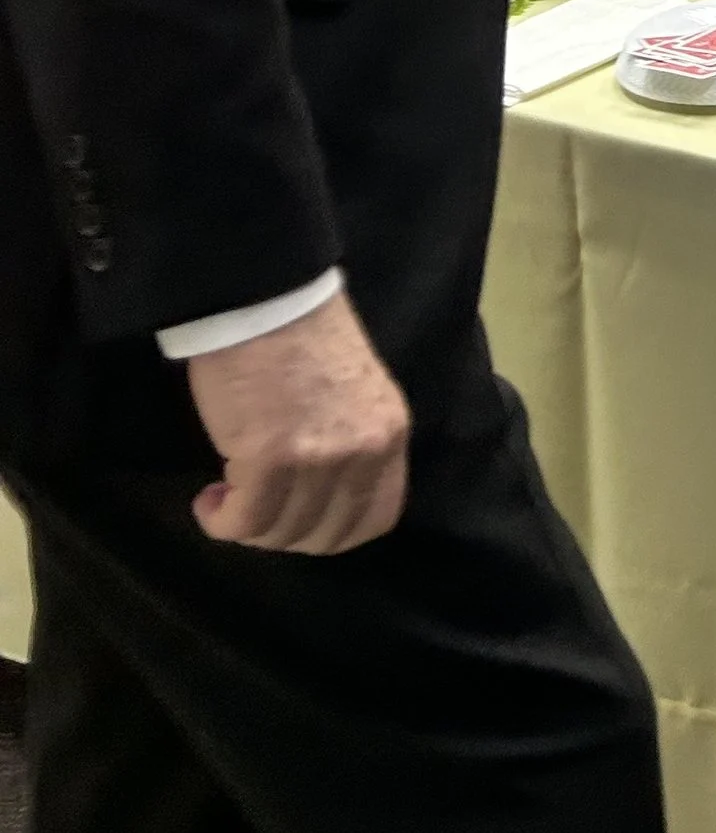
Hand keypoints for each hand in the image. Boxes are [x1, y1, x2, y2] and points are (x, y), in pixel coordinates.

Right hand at [188, 291, 409, 554]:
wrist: (266, 297)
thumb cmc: (302, 334)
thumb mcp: (353, 393)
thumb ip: (351, 441)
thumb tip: (321, 493)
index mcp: (389, 432)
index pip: (377, 517)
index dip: (332, 532)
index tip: (299, 519)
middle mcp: (364, 452)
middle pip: (327, 534)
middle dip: (285, 535)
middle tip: (253, 512)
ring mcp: (320, 459)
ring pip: (283, 531)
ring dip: (248, 527)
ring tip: (225, 499)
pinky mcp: (270, 460)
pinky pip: (246, 520)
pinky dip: (222, 521)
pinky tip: (209, 502)